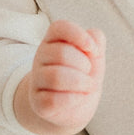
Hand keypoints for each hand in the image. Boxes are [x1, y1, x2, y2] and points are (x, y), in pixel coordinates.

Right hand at [15, 19, 105, 134]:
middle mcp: (41, 57)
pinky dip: (74, 100)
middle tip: (88, 73)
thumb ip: (96, 40)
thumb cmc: (83, 76)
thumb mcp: (94, 56)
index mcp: (53, 40)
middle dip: (84, 65)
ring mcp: (37, 80)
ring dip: (81, 83)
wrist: (74, 107)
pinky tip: (78, 98)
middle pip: (61, 54)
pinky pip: (54, 99)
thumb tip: (93, 35)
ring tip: (88, 86)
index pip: (60, 27)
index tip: (93, 49)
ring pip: (56, 77)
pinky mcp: (38, 102)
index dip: (79, 36)